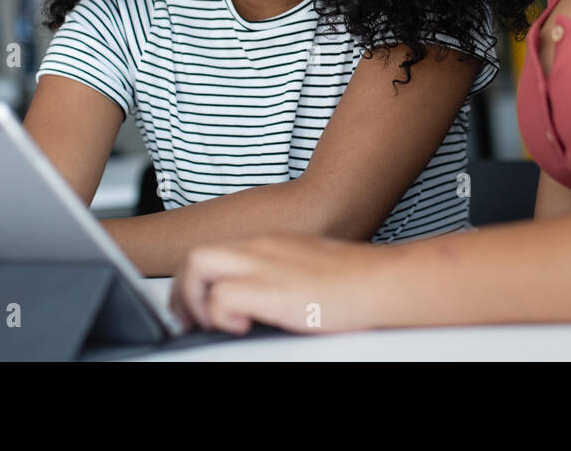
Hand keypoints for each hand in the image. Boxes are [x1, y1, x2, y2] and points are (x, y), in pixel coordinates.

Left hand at [169, 232, 395, 334]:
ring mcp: (265, 264)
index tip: (199, 308)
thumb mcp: (307, 269)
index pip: (212, 252)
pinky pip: (222, 297)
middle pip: (195, 256)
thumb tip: (260, 302)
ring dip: (195, 299)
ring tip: (213, 323)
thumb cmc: (357, 280)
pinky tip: (242, 327)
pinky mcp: (272, 289)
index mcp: (268, 243)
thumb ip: (279, 276)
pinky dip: (220, 316)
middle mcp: (261, 247)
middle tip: (195, 321)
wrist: (385, 280)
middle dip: (185, 292)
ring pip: (197, 265)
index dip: (196, 282)